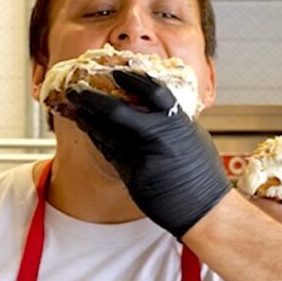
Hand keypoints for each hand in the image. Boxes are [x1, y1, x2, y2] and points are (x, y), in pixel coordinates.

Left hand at [66, 70, 231, 237]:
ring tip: (78, 109)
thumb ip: (172, 122)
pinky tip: (91, 132)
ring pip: (104, 131)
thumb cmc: (203, 175)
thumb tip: (155, 109)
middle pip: (115, 109)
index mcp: (176, 122)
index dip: (132, 78)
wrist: (204, 208)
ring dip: (88, 118)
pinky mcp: (131, 175)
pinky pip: (108, 152)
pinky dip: (97, 139)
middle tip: (77, 90)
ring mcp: (141, 156)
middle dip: (91, 98)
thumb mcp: (193, 138)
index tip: (117, 72)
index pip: (151, 90)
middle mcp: (156, 135)